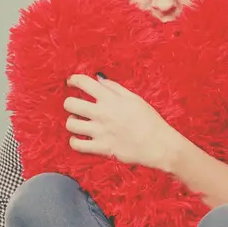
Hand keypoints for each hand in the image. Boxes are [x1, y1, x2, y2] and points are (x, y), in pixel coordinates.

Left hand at [64, 74, 181, 169]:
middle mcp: (102, 113)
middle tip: (74, 106)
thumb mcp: (134, 98)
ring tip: (78, 122)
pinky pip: (76, 144)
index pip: (84, 83)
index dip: (73, 80)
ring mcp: (99, 131)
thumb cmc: (149, 120)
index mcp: (110, 99)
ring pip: (70, 124)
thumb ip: (114, 88)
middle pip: (70, 104)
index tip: (71, 82)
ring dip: (72, 122)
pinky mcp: (100, 147)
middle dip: (69, 103)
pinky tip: (79, 138)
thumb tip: (99, 79)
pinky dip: (74, 141)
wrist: (158, 144)